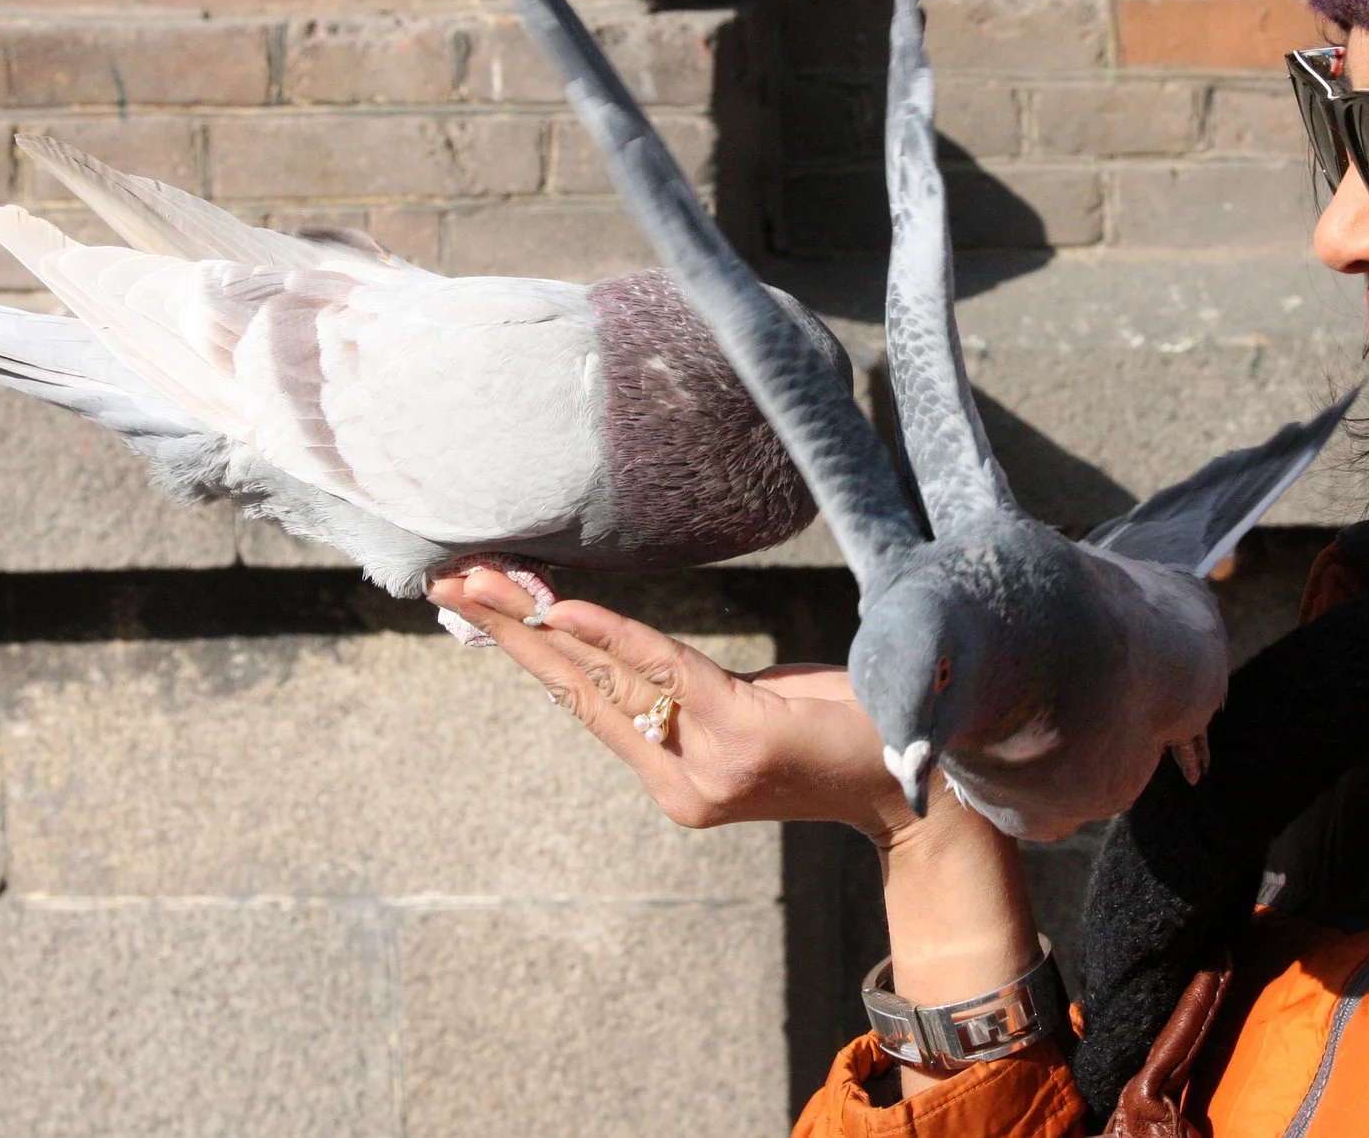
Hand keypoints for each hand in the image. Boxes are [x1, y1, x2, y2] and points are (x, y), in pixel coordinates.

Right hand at [434, 566, 1045, 1092]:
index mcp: (674, 775)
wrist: (923, 786)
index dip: (526, 649)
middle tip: (444, 581)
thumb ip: (693, 690)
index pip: (585, 701)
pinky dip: (609, 635)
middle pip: (576, 688)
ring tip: (477, 581)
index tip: (475, 600)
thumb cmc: (845, 731)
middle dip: (506, 630)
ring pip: (606, 677)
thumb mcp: (758, 705)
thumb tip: (638, 652)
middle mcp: (677, 778)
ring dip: (535, 623)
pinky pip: (662, 672)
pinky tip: (559, 608)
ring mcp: (704, 762)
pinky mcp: (738, 733)